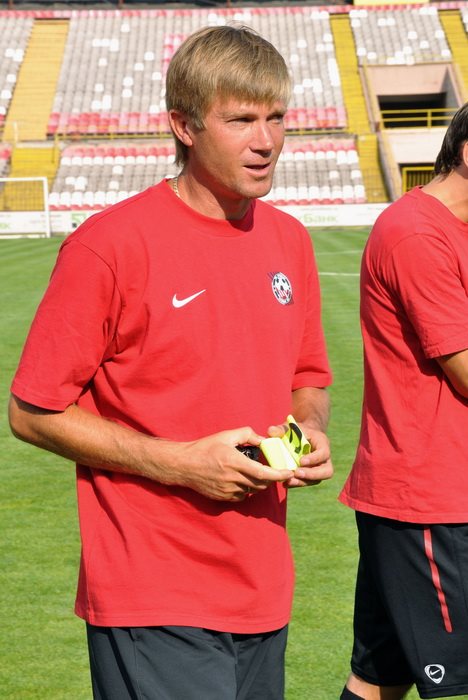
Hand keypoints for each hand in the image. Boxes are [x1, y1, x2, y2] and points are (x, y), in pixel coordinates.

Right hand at [172, 426, 293, 500]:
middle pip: (261, 484)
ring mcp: (228, 490)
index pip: (263, 473)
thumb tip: (263, 440)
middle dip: (271, 478)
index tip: (289, 472)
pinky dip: (247, 489)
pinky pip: (242, 496)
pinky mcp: (223, 498)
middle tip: (274, 470)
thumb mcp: (225, 436)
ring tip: (254, 473)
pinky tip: (241, 479)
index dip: (279, 474)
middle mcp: (232, 478)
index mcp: (234, 462)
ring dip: (258, 483)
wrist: (184, 465)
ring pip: (252, 490)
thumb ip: (246, 434)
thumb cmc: (205, 448)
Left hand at [266, 422, 332, 487]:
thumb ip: (281, 429)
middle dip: (312, 474)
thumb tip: (271, 431)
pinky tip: (285, 483)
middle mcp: (324, 458)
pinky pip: (307, 482)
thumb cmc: (295, 431)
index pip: (324, 453)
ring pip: (317, 480)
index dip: (314, 458)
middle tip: (297, 473)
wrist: (299, 438)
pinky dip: (297, 484)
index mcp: (322, 443)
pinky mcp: (311, 476)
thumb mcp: (289, 427)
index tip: (301, 461)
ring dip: (303, 482)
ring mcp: (319, 468)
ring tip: (289, 480)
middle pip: (327, 471)